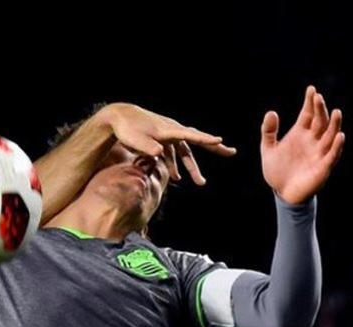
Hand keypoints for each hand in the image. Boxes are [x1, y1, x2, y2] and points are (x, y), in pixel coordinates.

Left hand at [98, 103, 237, 184]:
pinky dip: (175, 165)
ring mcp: (168, 135)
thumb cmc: (128, 128)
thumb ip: (148, 147)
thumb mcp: (136, 139)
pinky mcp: (162, 139)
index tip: (220, 141)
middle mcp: (173, 131)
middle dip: (214, 148)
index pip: (191, 135)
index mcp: (169, 130)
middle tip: (232, 152)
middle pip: (196, 141)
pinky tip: (177, 178)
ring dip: (192, 167)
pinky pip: (173, 154)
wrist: (120, 117)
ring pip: (185, 153)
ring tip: (200, 183)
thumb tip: (159, 153)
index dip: (205, 139)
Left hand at [260, 85, 344, 203]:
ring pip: (330, 135)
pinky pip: (332, 155)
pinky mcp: (323, 166)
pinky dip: (336, 146)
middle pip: (320, 121)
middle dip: (320, 109)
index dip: (310, 102)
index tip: (311, 89)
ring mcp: (320, 152)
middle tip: (318, 97)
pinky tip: (339, 136)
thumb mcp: (268, 150)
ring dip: (334, 124)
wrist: (282, 193)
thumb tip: (271, 112)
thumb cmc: (277, 171)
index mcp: (300, 133)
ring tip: (336, 111)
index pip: (308, 114)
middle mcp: (313, 140)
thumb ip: (269, 132)